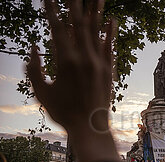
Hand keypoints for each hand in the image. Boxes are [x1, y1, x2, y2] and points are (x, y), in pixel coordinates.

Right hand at [27, 0, 114, 131]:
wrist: (90, 127)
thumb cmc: (64, 113)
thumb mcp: (42, 92)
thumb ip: (34, 69)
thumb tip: (33, 48)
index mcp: (65, 62)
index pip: (56, 29)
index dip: (51, 10)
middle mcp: (84, 58)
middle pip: (78, 24)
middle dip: (74, 4)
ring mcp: (99, 63)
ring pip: (96, 32)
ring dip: (95, 12)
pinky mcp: (108, 70)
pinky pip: (110, 47)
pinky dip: (110, 33)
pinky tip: (112, 20)